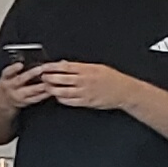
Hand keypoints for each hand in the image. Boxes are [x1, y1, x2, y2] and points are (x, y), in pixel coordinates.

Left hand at [23, 59, 138, 115]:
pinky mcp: (86, 102)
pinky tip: (58, 97)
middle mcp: (85, 81)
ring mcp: (85, 92)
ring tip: (47, 87)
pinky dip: (61, 99)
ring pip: (63, 91)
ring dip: (52, 89)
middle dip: (48, 78)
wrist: (125, 91)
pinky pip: (69, 102)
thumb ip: (80, 66)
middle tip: (42, 77)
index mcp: (87, 70)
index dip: (52, 67)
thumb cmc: (112, 78)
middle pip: (61, 79)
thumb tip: (64, 64)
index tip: (44, 66)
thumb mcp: (97, 67)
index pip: (65, 67)